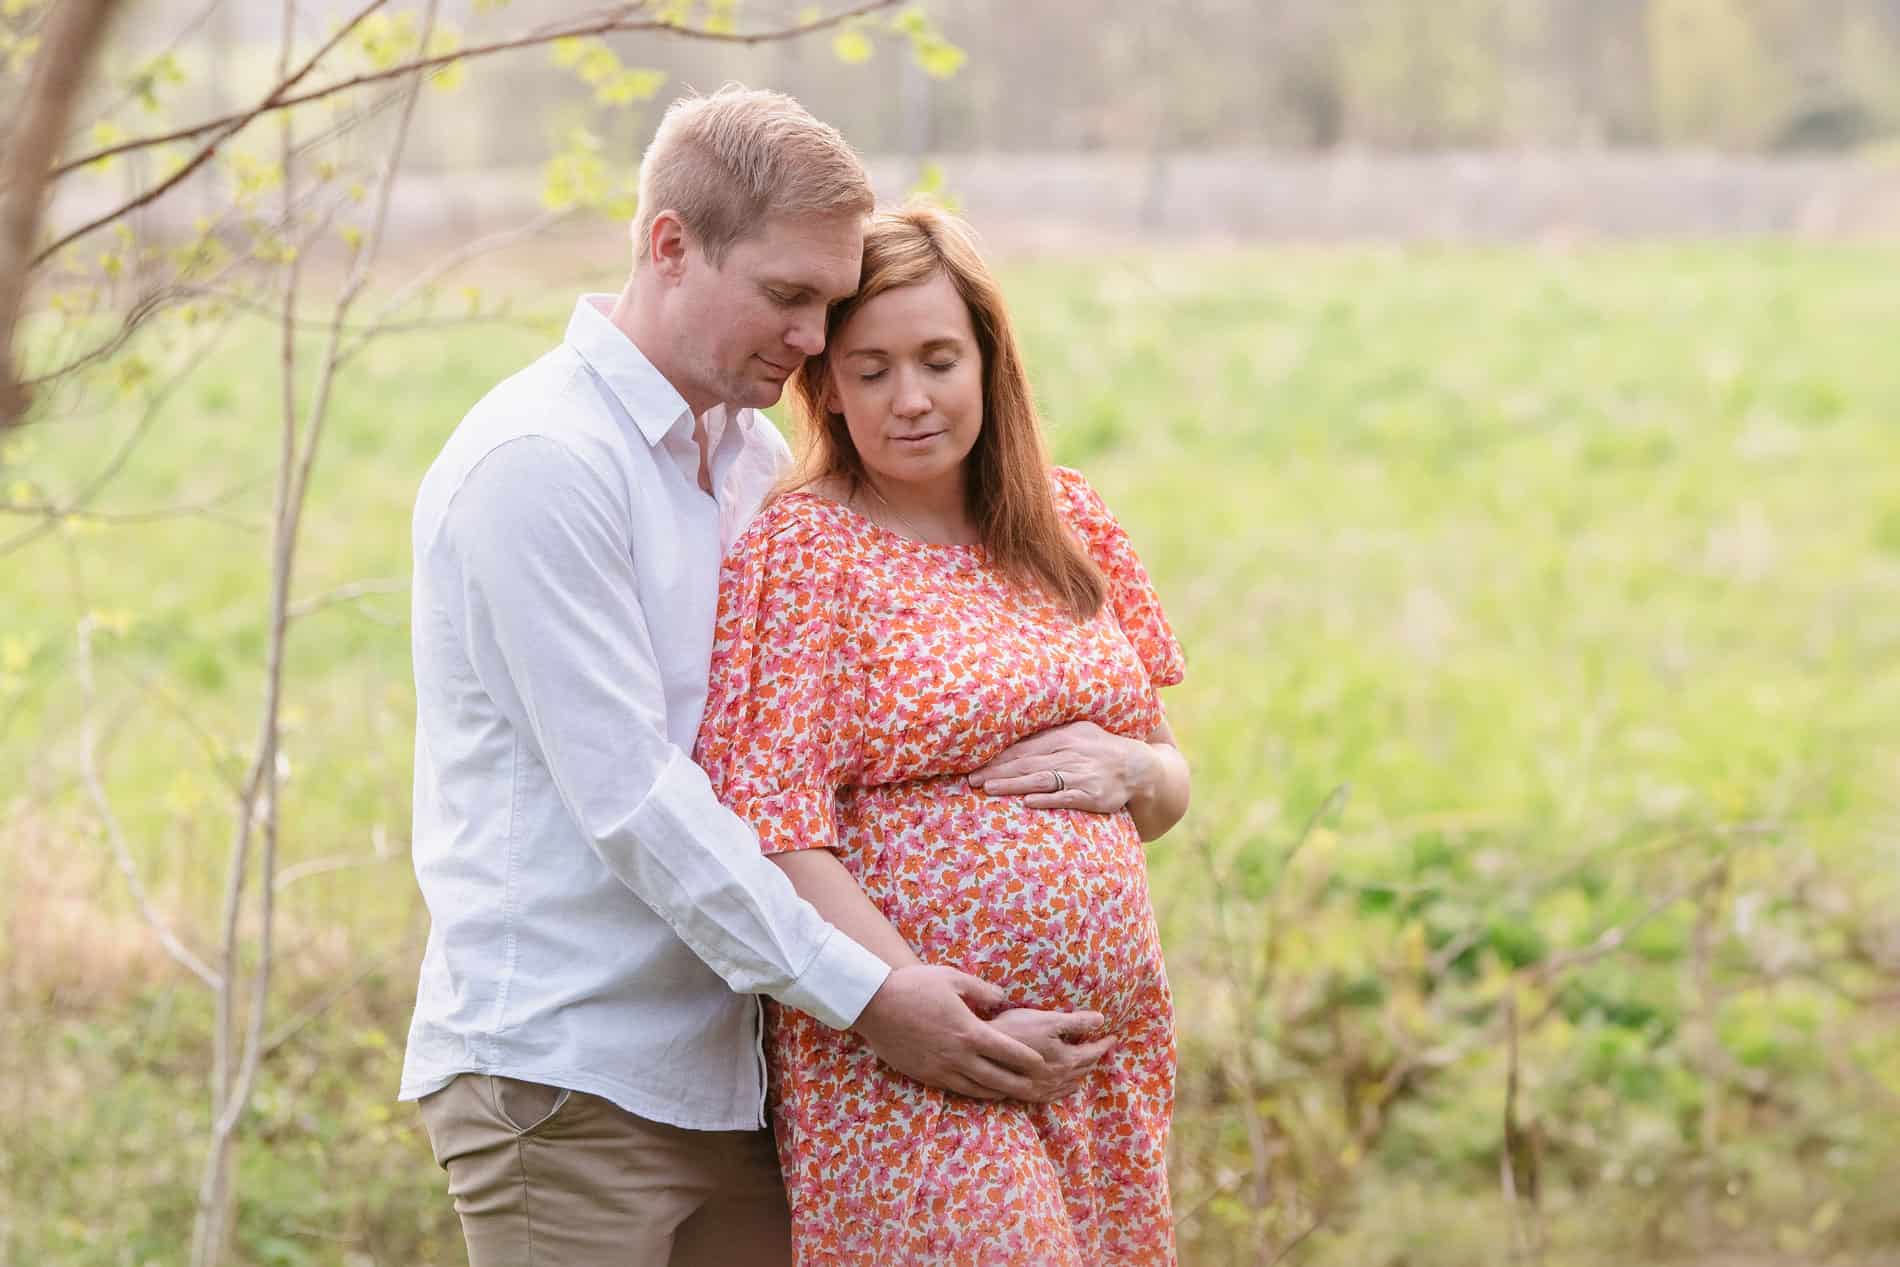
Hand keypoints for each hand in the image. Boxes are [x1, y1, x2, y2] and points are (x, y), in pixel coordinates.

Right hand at [850, 965, 1103, 1101]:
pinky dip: (976, 1092)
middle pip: (999, 1078)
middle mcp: (958, 1056)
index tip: (1045, 1063)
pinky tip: (984, 1090)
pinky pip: (957, 1089)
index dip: (1029, 1059)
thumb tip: (1002, 999)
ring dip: (1000, 1092)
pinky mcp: (926, 1076)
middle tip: (1041, 1088)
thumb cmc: (914, 985)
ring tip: (1017, 1093)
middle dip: (1022, 1084)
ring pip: (978, 1089)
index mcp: (969, 1031)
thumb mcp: (952, 978)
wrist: (873, 1004)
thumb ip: (982, 990)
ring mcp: (941, 1069)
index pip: (1008, 1052)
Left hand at [967, 720, 1153, 813]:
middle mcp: (1070, 753)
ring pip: (1041, 779)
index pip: (1024, 747)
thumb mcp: (1077, 733)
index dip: (998, 757)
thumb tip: (1013, 742)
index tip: (974, 764)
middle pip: (1027, 763)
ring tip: (989, 789)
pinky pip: (1065, 797)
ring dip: (1013, 784)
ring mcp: (1081, 775)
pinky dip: (1046, 799)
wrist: (1138, 767)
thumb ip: (1049, 737)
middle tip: (972, 780)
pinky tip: (1027, 802)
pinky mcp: (1092, 796)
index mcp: (1064, 736)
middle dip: (997, 771)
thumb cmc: (1100, 748)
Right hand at [988, 1007, 1116, 1101]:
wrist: (983, 1049)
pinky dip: (1066, 1089)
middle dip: (1095, 1058)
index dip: (1104, 1044)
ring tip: (1088, 1066)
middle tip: (1103, 1049)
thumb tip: (1101, 1019)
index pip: (1092, 1052)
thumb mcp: (1048, 1019)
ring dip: (1082, 1074)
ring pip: (1070, 1083)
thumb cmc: (1015, 1028)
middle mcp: (1058, 1078)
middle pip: (1083, 1069)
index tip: (1113, 1037)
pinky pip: (1054, 1095)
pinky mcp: (1028, 1094)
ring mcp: (1042, 1088)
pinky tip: (1066, 1086)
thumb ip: (1077, 1021)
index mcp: (1066, 1059)